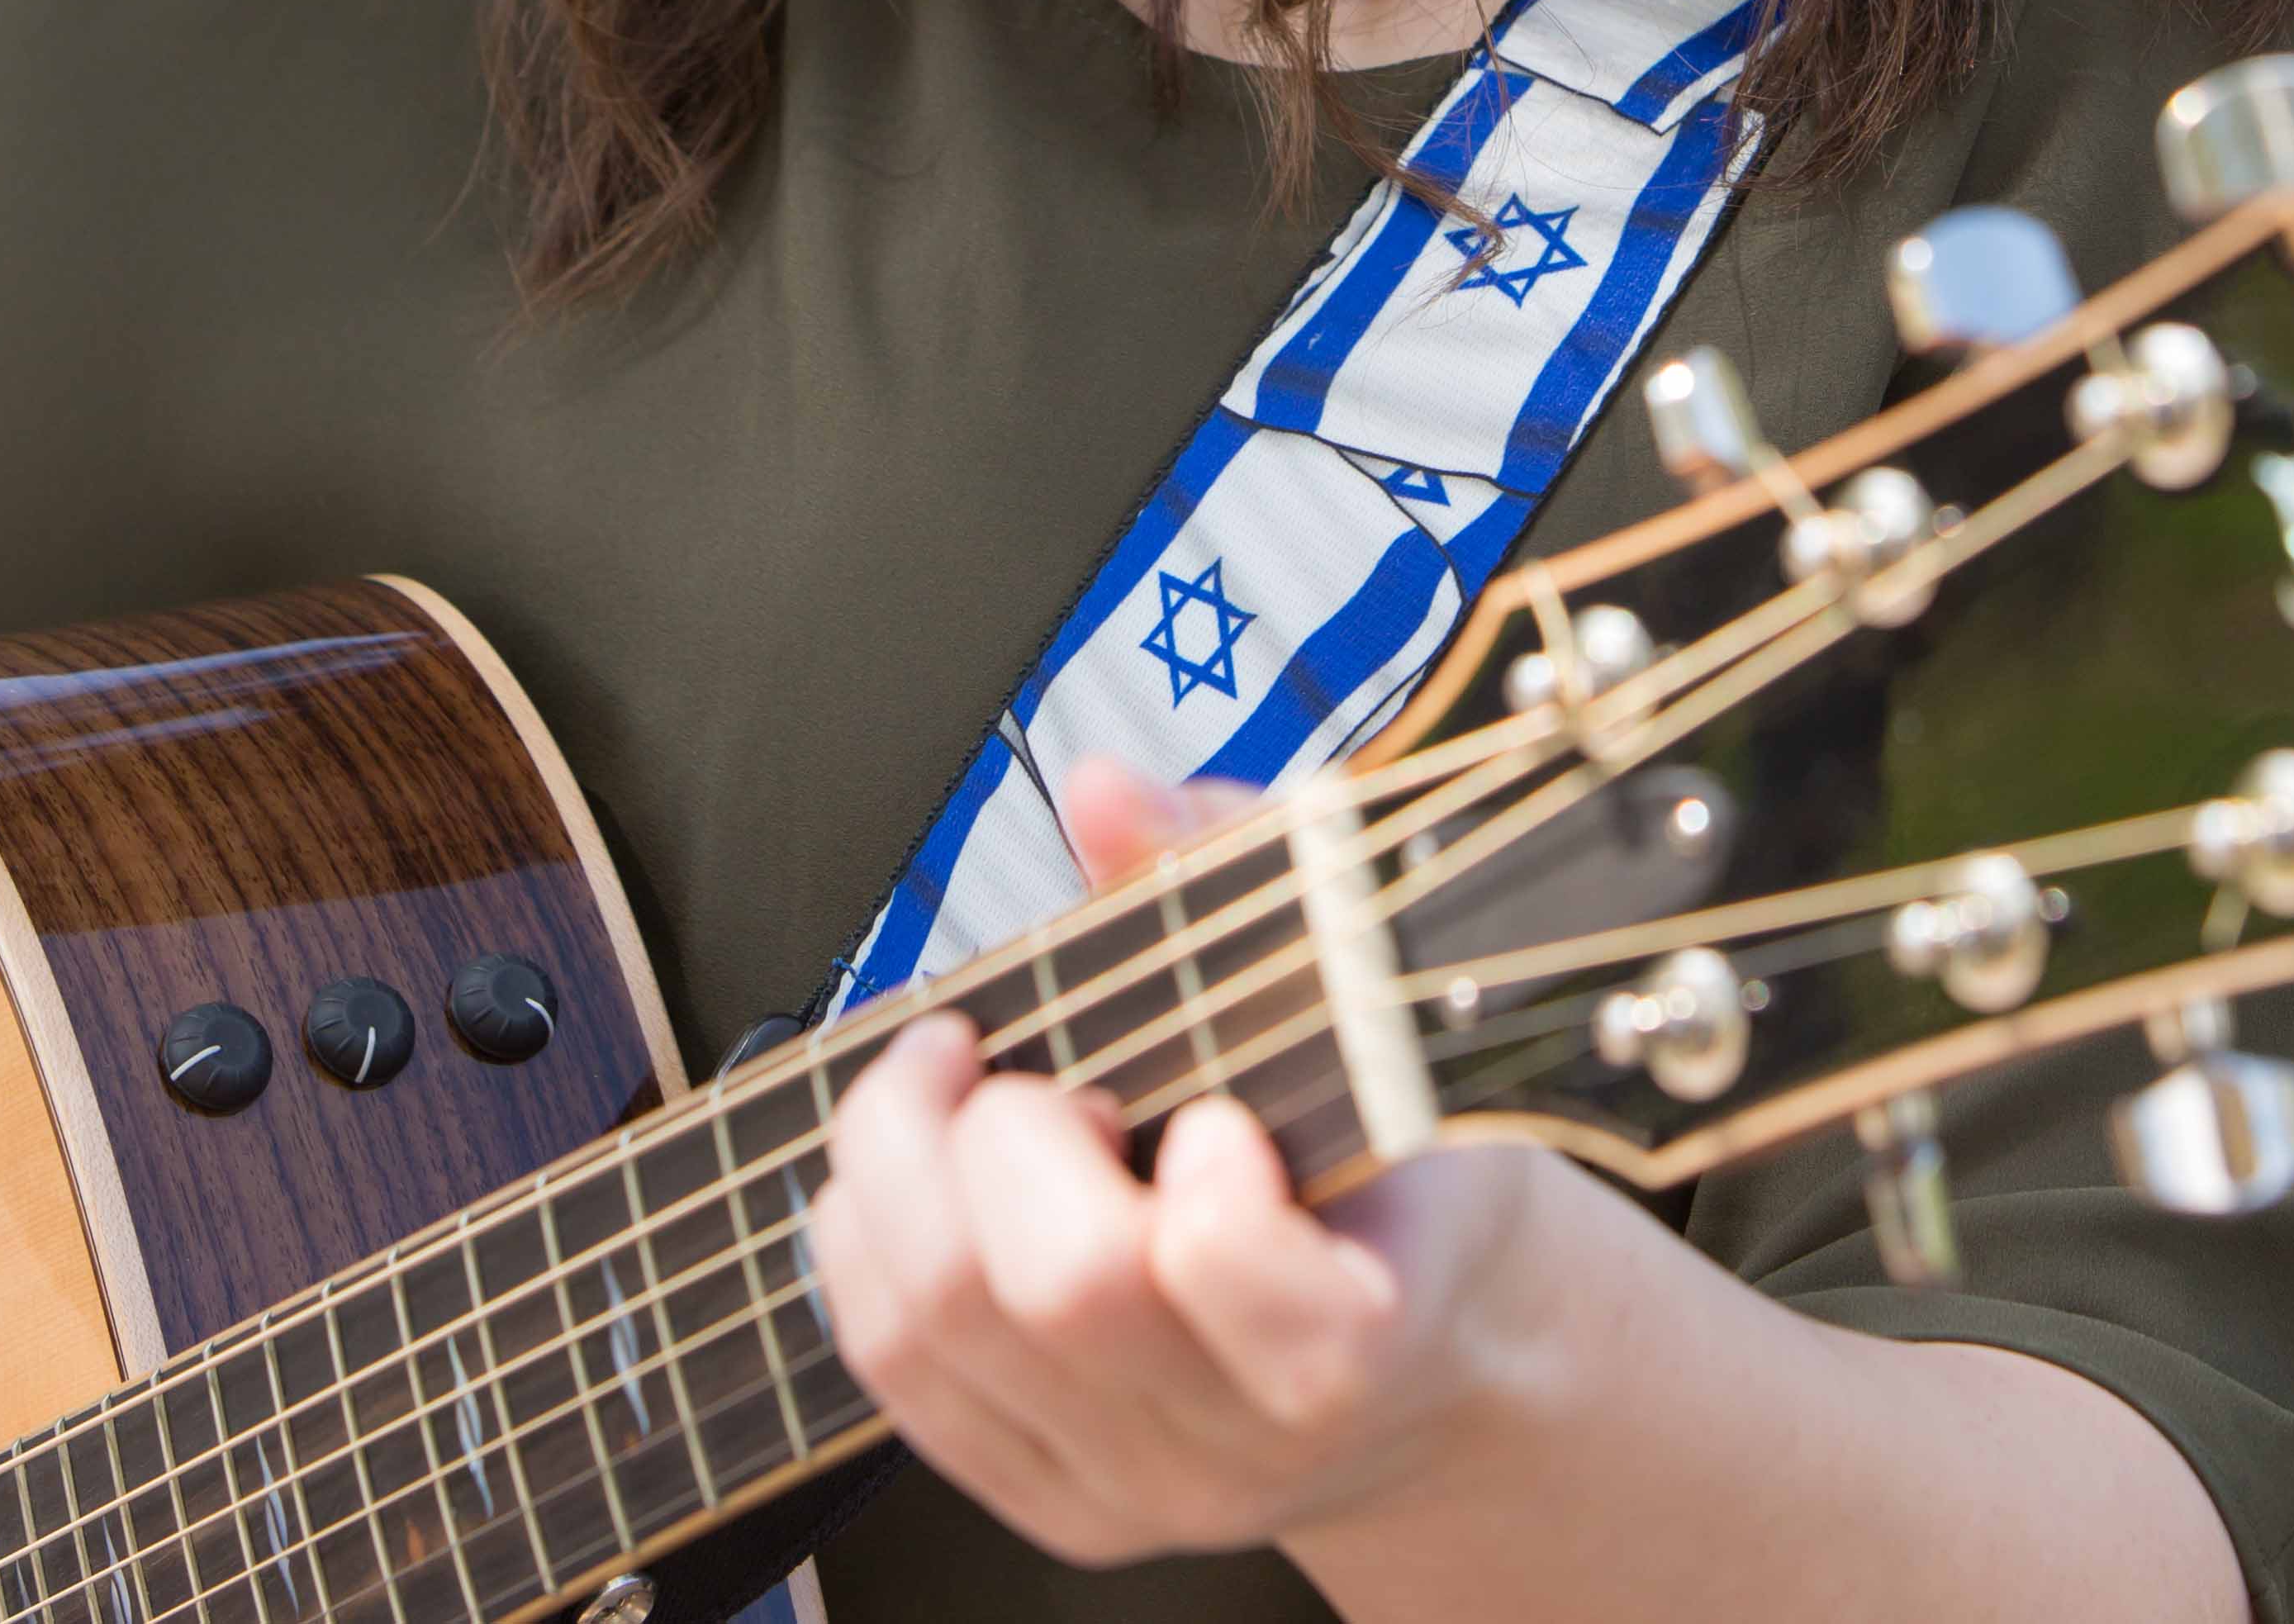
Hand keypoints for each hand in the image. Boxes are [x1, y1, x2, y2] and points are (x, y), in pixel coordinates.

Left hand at [805, 759, 1578, 1569]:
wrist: (1428, 1351)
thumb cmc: (1391, 1153)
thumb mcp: (1357, 1005)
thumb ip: (1225, 873)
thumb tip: (1101, 789)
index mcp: (1354, 1329)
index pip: (1226, 1263)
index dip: (1194, 1169)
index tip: (1214, 1109)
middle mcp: (1239, 1442)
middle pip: (1051, 1291)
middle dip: (999, 1131)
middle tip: (1021, 1068)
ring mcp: (1135, 1489)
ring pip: (939, 1335)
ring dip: (899, 1169)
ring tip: (950, 1090)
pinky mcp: (1049, 1505)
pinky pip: (894, 1379)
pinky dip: (864, 1244)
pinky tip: (911, 1169)